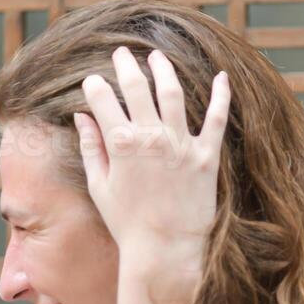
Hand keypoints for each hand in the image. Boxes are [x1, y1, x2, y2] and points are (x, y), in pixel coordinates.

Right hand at [76, 47, 230, 285]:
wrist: (164, 250)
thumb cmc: (126, 223)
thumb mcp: (99, 186)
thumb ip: (90, 148)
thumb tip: (82, 117)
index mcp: (121, 144)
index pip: (103, 101)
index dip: (96, 86)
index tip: (93, 79)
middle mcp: (151, 137)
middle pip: (137, 88)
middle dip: (127, 66)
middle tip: (122, 53)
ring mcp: (181, 144)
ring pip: (173, 93)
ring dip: (164, 70)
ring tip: (157, 58)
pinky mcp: (206, 156)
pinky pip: (217, 118)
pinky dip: (221, 95)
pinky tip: (221, 77)